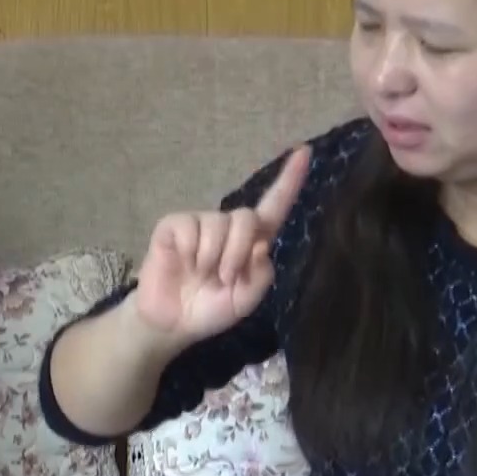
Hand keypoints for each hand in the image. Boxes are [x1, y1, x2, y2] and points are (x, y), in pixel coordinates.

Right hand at [132, 147, 310, 345]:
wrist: (172, 323)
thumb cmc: (210, 309)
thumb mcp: (246, 301)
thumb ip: (260, 276)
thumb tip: (260, 245)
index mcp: (251, 242)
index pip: (274, 206)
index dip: (290, 180)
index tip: (304, 152)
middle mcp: (227, 226)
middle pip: (245, 217)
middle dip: (237, 251)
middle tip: (225, 278)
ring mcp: (199, 224)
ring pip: (217, 224)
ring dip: (212, 257)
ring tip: (201, 274)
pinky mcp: (173, 226)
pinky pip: (188, 228)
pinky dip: (188, 251)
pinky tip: (182, 263)